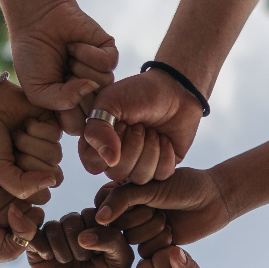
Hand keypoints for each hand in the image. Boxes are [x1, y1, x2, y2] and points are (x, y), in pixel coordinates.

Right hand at [0, 174, 43, 267]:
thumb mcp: (8, 250)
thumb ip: (28, 233)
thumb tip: (35, 206)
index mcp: (23, 224)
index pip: (38, 213)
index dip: (22, 221)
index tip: (3, 230)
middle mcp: (15, 205)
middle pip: (28, 197)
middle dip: (8, 211)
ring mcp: (2, 190)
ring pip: (16, 184)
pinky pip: (1, 173)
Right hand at [9, 0, 117, 133]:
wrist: (36, 20)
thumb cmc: (32, 57)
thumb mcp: (37, 90)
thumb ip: (61, 102)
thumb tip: (91, 87)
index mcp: (71, 106)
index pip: (78, 126)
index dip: (66, 113)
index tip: (52, 93)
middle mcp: (88, 93)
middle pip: (95, 109)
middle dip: (75, 91)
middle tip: (61, 74)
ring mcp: (100, 74)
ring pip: (104, 85)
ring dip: (80, 69)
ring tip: (67, 59)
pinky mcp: (109, 54)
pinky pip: (107, 63)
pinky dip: (87, 53)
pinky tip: (74, 46)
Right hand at [11, 117, 63, 192]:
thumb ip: (21, 187)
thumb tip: (51, 181)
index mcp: (28, 180)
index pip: (44, 196)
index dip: (26, 183)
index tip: (7, 168)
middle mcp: (41, 164)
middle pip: (54, 176)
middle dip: (28, 161)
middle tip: (12, 148)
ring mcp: (49, 145)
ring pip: (55, 155)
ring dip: (29, 143)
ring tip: (15, 134)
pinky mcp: (54, 125)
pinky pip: (55, 136)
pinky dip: (35, 128)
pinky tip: (24, 122)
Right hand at [27, 209, 133, 267]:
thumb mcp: (120, 261)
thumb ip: (113, 239)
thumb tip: (84, 235)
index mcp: (96, 227)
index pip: (93, 212)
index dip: (95, 231)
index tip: (100, 253)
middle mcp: (75, 229)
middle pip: (72, 218)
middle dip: (78, 242)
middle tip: (83, 260)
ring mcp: (55, 238)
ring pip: (54, 227)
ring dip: (62, 248)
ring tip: (68, 263)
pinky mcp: (37, 248)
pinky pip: (33, 235)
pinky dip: (43, 247)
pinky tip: (50, 259)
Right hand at [80, 69, 202, 180]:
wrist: (175, 89)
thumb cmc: (139, 92)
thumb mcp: (109, 102)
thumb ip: (98, 130)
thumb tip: (110, 161)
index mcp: (97, 143)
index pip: (93, 164)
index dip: (107, 146)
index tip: (120, 124)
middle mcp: (115, 158)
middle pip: (117, 173)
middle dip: (132, 146)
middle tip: (140, 125)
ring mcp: (138, 165)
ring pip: (139, 178)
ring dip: (149, 150)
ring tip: (153, 131)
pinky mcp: (161, 167)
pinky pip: (160, 176)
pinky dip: (165, 155)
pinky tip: (165, 139)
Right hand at [93, 167, 230, 256]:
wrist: (214, 200)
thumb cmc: (184, 186)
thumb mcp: (151, 187)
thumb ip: (122, 199)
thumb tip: (98, 218)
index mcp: (122, 192)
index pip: (105, 206)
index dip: (124, 206)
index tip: (145, 194)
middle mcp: (127, 212)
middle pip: (118, 227)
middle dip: (142, 217)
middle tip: (160, 207)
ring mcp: (139, 229)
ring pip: (131, 240)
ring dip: (153, 229)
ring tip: (167, 218)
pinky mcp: (153, 245)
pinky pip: (145, 252)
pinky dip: (161, 242)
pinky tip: (173, 231)